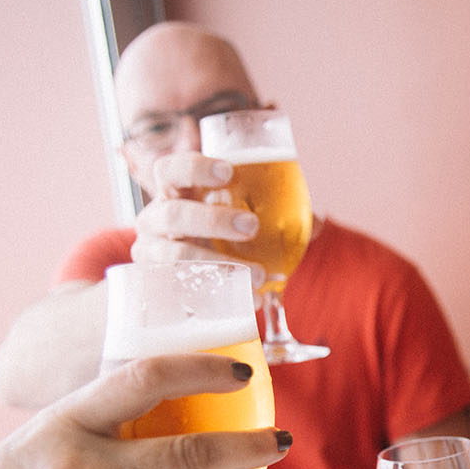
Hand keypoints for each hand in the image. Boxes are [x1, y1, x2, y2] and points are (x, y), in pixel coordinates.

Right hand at [129, 152, 265, 287]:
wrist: (198, 278)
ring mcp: (154, 255)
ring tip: (259, 275)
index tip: (228, 172)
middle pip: (173, 213)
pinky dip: (219, 296)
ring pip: (175, 256)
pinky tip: (251, 300)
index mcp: (174, 191)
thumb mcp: (242, 215)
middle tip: (252, 226)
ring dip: (219, 264)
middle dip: (213, 220)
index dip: (194, 167)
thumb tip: (316, 222)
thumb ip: (277, 212)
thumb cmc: (221, 235)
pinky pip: (182, 292)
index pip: (171, 169)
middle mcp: (157, 220)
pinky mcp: (161, 288)